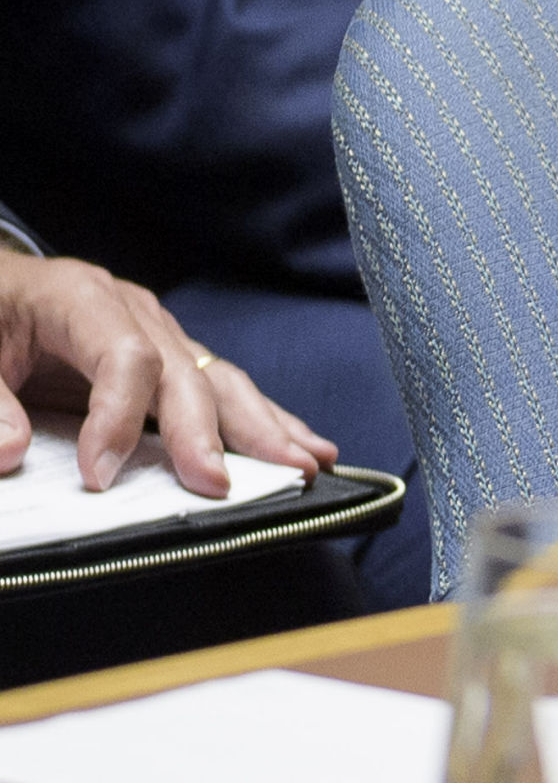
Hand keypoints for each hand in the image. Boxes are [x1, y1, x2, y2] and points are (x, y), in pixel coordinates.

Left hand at [0, 256, 338, 496]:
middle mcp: (131, 309)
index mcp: (79, 298)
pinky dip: (263, 419)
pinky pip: (219, 386)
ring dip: (262, 426)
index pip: (125, 356)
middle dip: (209, 432)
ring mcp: (156, 329)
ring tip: (303, 462)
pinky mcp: (167, 353)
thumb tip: (10, 453)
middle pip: (185, 370)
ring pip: (217, 378)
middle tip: (220, 484)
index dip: (118, 418)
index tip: (98, 477)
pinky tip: (304, 444)